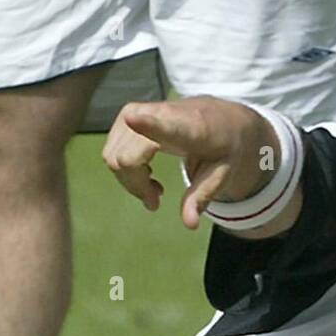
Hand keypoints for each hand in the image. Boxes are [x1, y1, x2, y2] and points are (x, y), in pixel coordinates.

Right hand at [102, 96, 272, 228]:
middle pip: (127, 159)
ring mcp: (140, 111)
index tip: (132, 120)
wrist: (221, 118)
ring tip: (155, 186)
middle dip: (137, 186)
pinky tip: (146, 172)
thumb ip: (202, 197)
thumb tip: (189, 224)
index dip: (147, 124)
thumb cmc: (223, 148)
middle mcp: (160, 114)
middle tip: (158, 198)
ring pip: (114, 156)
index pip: (165, 125)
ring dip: (130, 180)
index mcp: (189, 129)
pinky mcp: (128, 113)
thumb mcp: (222, 175)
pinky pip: (112, 151)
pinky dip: (125, 169)